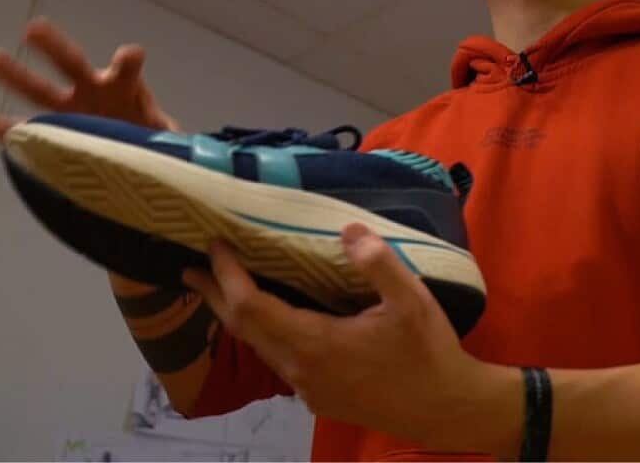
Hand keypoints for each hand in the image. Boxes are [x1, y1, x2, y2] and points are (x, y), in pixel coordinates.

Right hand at [0, 17, 178, 140]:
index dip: (127, 60)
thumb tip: (203, 151)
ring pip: (41, 91)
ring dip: (16, 76)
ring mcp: (72, 110)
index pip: (127, 67)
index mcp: (125, 87)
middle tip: (34, 28)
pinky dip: (1, 129)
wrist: (139, 157)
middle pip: (73, 64)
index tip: (129, 55)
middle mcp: (94, 91)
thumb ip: (179, 140)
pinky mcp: (56, 133)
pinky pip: (23, 131)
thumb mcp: (171, 139)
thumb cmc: (154, 138)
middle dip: (55, 47)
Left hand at [182, 223, 519, 454]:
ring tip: (227, 288)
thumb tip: (347, 230)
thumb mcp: (411, 300)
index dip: (227, 276)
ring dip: (239, 315)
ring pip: (260, 347)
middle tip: (193, 265)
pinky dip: (264, 333)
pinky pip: (280, 360)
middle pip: (243, 329)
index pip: (251, 307)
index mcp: (314, 343)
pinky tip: (276, 320)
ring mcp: (309, 388)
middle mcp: (301, 369)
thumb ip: (376, 263)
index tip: (215, 246)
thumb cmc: (428, 353)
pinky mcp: (321, 397)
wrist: (446, 410)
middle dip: (216, 295)